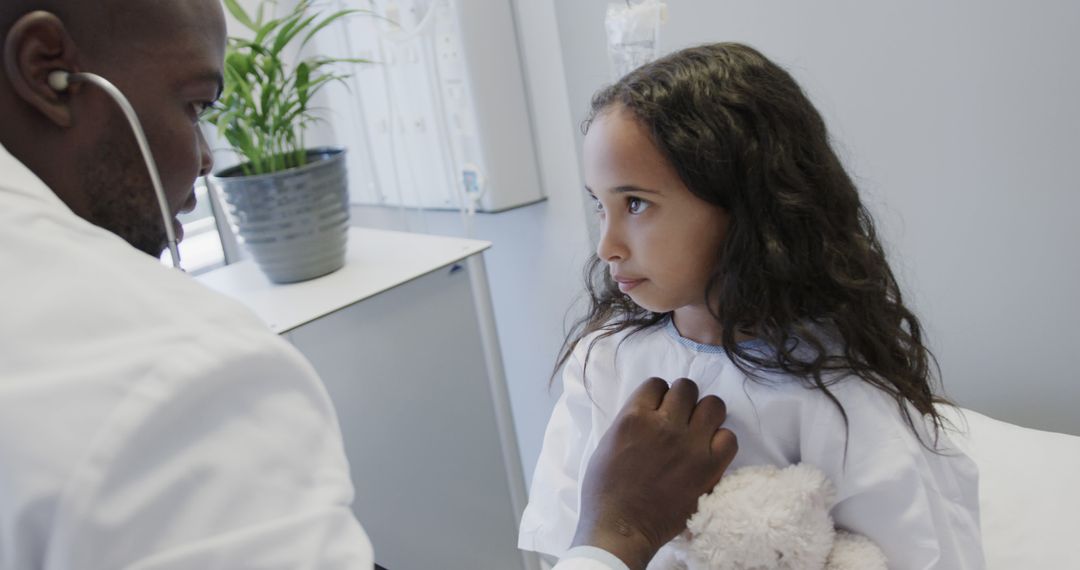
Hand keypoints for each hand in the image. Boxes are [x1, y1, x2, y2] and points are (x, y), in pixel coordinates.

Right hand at [571, 378, 737, 569]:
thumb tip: (652, 410)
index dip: (658, 395)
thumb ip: (631, 421)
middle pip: (687, 388)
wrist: (622, 527)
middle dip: (682, 400)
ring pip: (714, 405)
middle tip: (679, 418)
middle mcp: (665, 425)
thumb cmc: (605, 489)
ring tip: (698, 431)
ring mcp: (690, 445)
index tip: (658, 409)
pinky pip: (729, 438)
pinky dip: (721, 441)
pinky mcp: (709, 467)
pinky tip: (709, 451)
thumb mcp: (608, 443)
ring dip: (705, 414)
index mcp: (634, 417)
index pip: (657, 384)